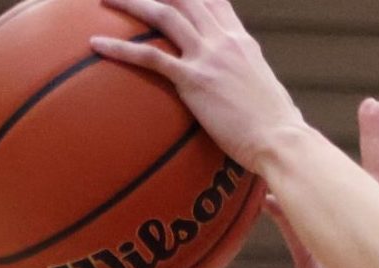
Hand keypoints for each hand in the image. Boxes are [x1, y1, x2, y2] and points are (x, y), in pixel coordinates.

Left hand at [90, 0, 305, 168]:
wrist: (282, 141)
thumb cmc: (278, 130)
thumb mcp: (265, 92)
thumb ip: (247, 81)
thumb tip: (241, 91)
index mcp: (242, 42)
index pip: (215, 1)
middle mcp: (225, 41)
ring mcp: (209, 57)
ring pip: (165, 14)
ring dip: (132, 2)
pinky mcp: (195, 80)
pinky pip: (150, 57)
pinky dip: (120, 48)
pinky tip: (96, 44)